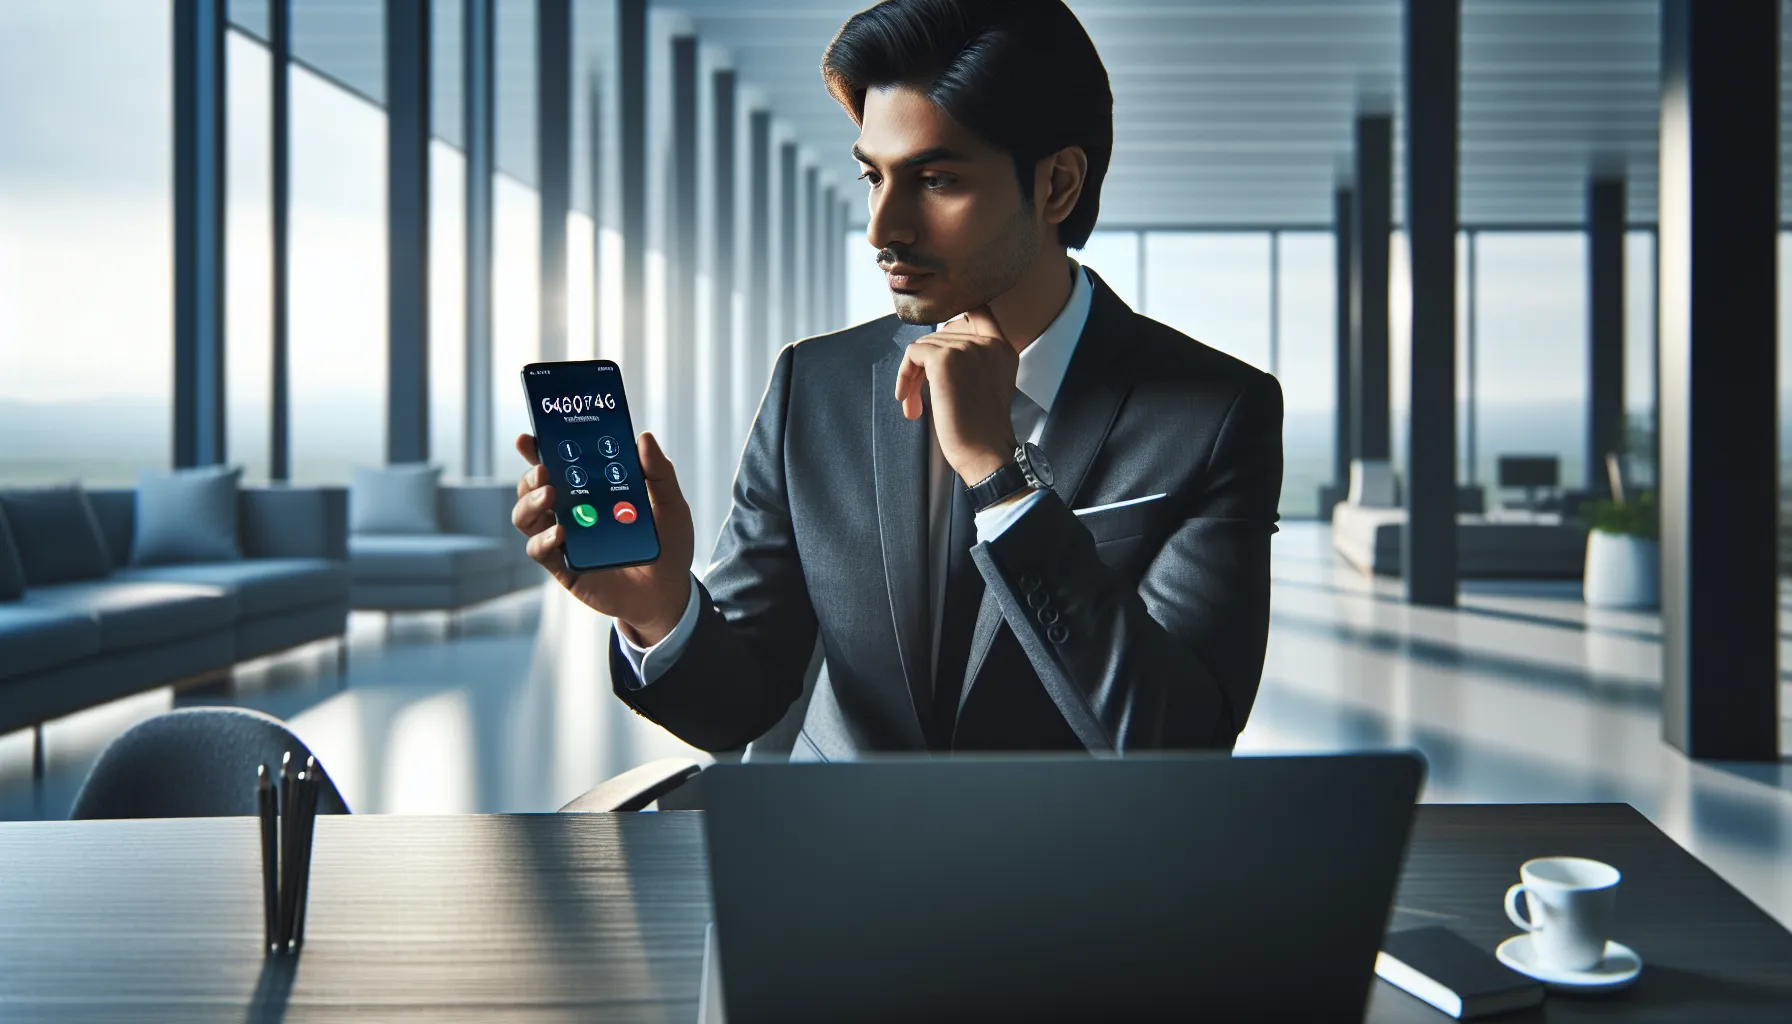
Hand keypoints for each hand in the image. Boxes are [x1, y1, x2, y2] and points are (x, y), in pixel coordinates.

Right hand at [511, 431, 695, 645]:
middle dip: (531, 475)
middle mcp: (572, 512)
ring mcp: (565, 540)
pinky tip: (560, 533)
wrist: (670, 593)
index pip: (559, 465)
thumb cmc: (668, 545)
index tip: (528, 438)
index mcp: (592, 492)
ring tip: (550, 494)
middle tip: (544, 469)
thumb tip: (645, 437)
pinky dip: (543, 540)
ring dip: (530, 502)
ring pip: (526, 517)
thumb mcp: (670, 505)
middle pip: (534, 488)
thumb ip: (659, 473)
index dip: (539, 450)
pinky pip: (540, 552)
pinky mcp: (564, 567)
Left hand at [894, 305, 1018, 483]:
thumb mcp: (985, 385)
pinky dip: (904, 376)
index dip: (954, 320)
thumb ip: (971, 360)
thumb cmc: (981, 431)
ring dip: (912, 376)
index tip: (938, 350)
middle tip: (918, 397)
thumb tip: (931, 349)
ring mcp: (967, 348)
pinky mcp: (944, 359)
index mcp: (1002, 349)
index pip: (979, 310)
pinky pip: (912, 354)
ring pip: (924, 345)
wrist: (985, 453)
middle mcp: (988, 343)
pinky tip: (907, 401)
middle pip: (941, 334)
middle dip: (925, 366)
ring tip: (914, 405)